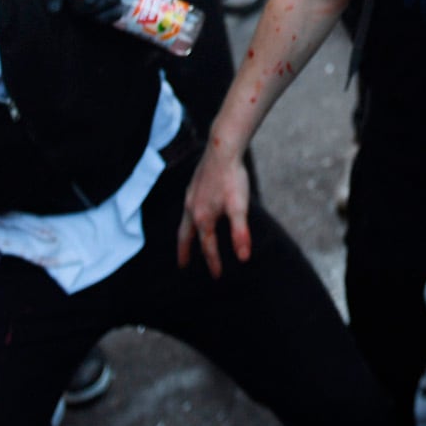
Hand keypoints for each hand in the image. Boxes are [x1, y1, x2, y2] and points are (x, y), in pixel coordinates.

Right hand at [176, 140, 252, 278]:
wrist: (222, 148)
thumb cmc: (232, 178)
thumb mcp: (239, 207)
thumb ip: (240, 233)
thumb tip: (243, 257)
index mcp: (203, 218)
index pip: (208, 247)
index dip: (214, 263)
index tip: (217, 277)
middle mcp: (192, 210)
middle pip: (186, 237)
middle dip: (185, 252)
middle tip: (182, 265)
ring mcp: (190, 197)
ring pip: (184, 222)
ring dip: (185, 236)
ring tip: (186, 242)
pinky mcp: (193, 186)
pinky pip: (187, 210)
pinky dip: (189, 219)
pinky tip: (196, 214)